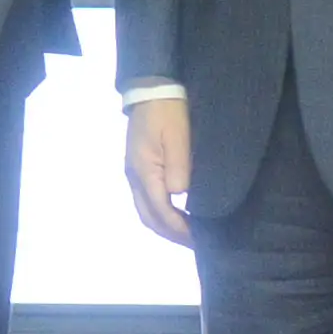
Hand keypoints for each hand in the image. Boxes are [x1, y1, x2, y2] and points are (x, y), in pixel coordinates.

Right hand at [123, 94, 193, 248]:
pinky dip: (161, 214)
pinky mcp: (138, 168)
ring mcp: (133, 174)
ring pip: (146, 212)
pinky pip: (147, 201)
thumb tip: (179, 196)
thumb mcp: (177, 136)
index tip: (199, 238)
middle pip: (149, 217)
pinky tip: (176, 215)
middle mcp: (134, 177)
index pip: (160, 209)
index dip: (179, 227)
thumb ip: (178, 166)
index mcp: (143, 171)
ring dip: (165, 226)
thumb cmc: (168, 112)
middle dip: (171, 234)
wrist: (151, 89)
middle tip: (196, 244)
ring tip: (187, 235)